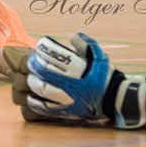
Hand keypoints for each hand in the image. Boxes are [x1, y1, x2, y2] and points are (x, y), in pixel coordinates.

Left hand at [22, 33, 145, 128]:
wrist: (115, 99)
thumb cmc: (106, 76)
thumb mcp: (100, 56)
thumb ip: (86, 44)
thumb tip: (72, 35)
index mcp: (80, 69)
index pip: (56, 56)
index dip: (45, 48)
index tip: (40, 44)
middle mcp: (72, 83)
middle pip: (45, 72)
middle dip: (35, 64)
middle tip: (32, 60)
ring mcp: (69, 99)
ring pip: (43, 89)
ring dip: (33, 81)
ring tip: (31, 76)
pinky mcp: (67, 111)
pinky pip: (47, 108)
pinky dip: (36, 103)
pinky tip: (30, 97)